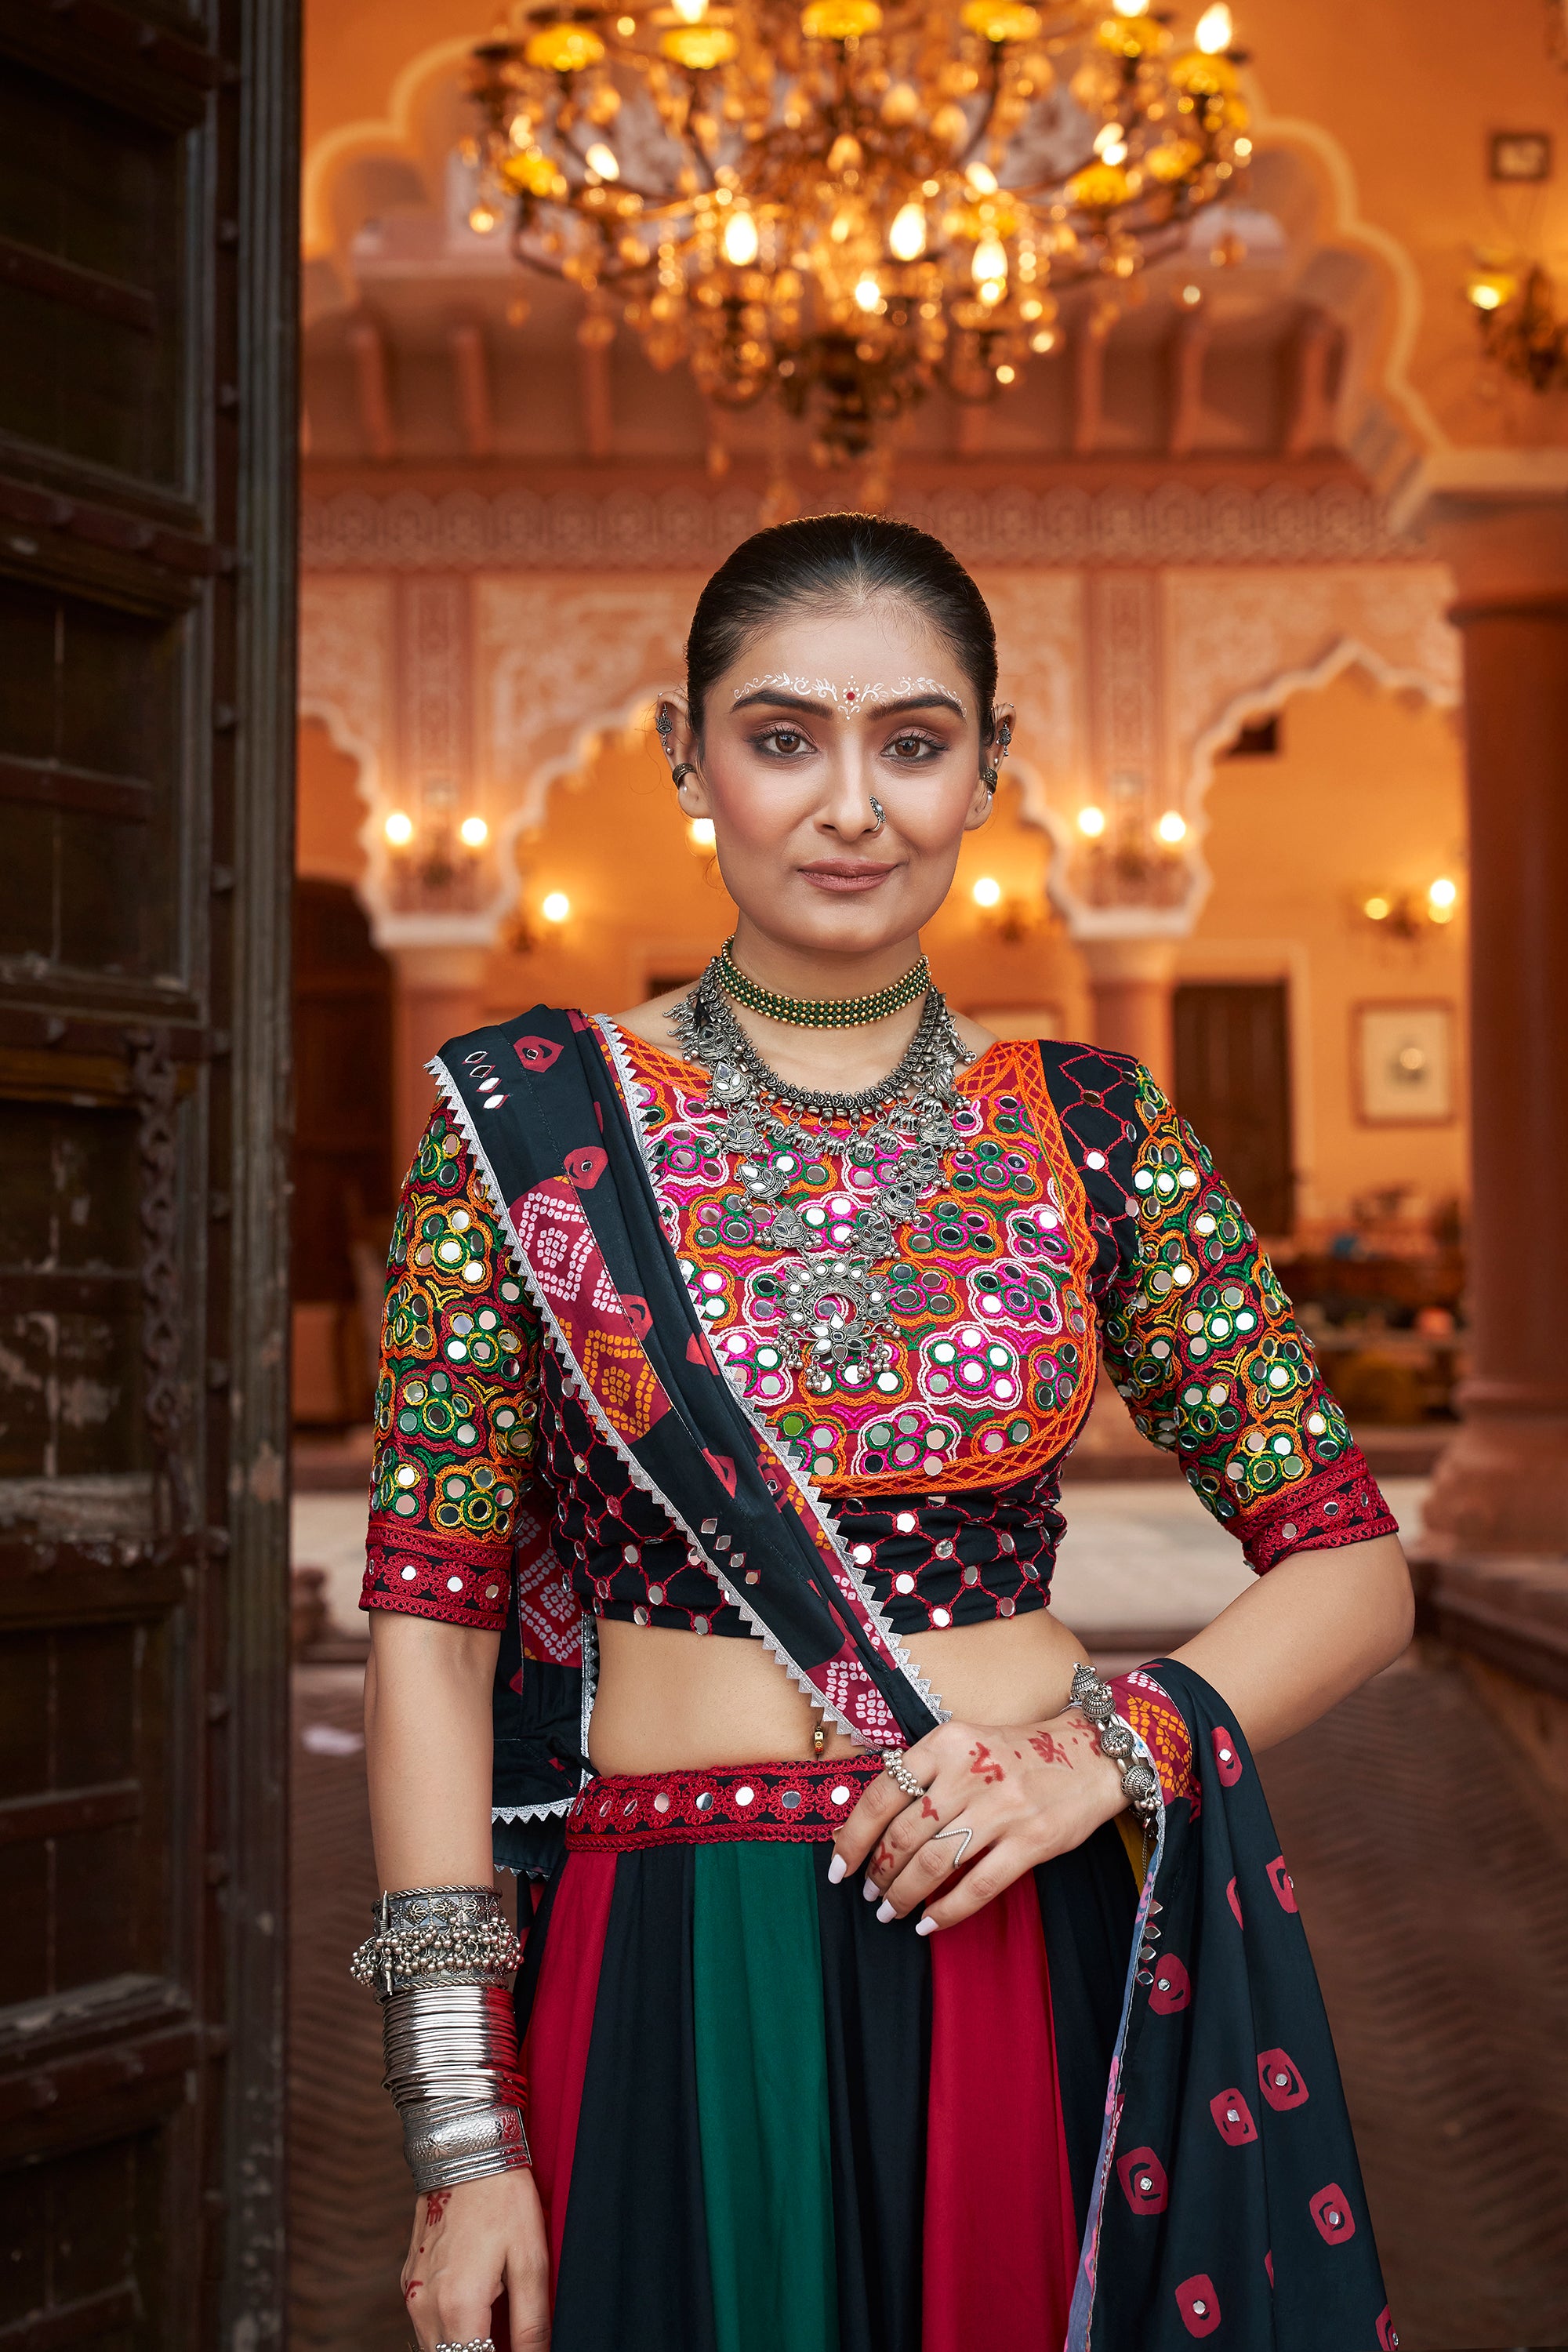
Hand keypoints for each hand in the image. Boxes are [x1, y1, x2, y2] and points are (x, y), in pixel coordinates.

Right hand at [401, 2168, 549, 2350]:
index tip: (517, 2351)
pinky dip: (448, 2330)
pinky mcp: (407, 2280)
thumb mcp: (531, 2260)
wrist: (466, 2148)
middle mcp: (425, 2305)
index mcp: (459, 2306)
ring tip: (496, 2326)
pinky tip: (476, 2309)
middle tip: (509, 2340)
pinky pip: (425, 2324)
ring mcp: (411, 2293)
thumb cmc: (504, 2199)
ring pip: (435, 2347)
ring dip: (463, 2345)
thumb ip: (532, 2324)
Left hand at [830, 1707, 1127, 1933]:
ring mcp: (1002, 1809)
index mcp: (946, 1743)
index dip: (853, 1836)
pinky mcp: (1032, 1841)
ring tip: (890, 1911)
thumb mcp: (966, 1743)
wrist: (1092, 1754)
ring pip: (934, 1863)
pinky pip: (978, 1886)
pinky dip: (947, 1911)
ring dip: (903, 1895)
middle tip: (869, 1894)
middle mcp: (970, 1773)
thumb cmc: (1018, 1754)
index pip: (883, 1793)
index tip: (839, 1866)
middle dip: (878, 1872)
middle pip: (904, 1835)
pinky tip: (928, 1924)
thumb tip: (874, 1823)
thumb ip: (926, 1774)